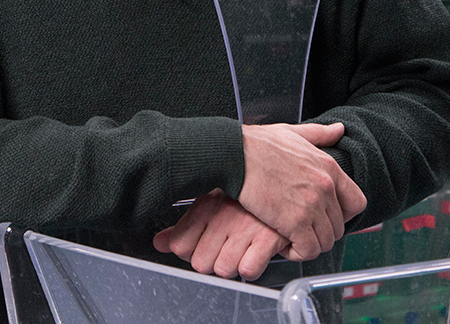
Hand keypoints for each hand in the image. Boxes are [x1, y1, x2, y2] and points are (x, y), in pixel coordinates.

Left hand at [153, 190, 288, 280]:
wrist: (290, 178)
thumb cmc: (249, 193)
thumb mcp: (212, 201)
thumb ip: (183, 227)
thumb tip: (159, 243)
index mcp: (207, 204)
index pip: (179, 245)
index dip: (190, 250)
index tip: (202, 243)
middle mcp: (223, 216)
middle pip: (200, 263)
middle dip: (213, 260)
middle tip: (227, 245)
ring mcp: (245, 228)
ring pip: (224, 269)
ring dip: (234, 263)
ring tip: (244, 246)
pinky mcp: (268, 239)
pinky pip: (248, 271)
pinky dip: (254, 265)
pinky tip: (257, 250)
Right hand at [237, 122, 366, 260]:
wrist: (234, 154)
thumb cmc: (257, 144)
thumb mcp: (293, 133)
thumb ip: (319, 134)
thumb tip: (339, 129)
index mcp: (328, 167)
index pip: (357, 202)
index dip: (343, 214)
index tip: (327, 216)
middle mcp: (326, 187)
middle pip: (339, 227)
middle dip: (321, 232)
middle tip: (302, 230)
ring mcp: (312, 205)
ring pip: (325, 242)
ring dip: (309, 244)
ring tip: (292, 238)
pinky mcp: (295, 222)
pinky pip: (308, 250)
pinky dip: (297, 252)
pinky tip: (284, 244)